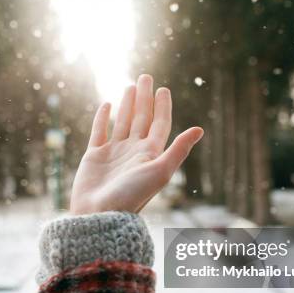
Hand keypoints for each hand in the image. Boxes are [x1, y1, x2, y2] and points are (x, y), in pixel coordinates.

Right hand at [70, 74, 203, 213]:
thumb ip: (178, 150)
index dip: (162, 106)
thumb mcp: (159, 172)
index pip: (159, 124)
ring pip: (122, 122)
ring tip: (129, 86)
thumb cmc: (131, 196)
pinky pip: (99, 132)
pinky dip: (102, 118)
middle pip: (141, 118)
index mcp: (150, 154)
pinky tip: (107, 105)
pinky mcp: (94, 156)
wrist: (99, 215)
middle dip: (144, 98)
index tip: (163, 89)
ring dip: (127, 104)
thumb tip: (200, 128)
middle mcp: (133, 151)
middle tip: (145, 77)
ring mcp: (113, 153)